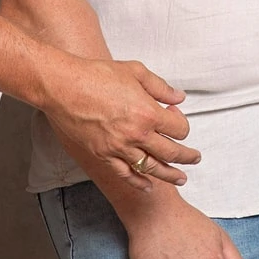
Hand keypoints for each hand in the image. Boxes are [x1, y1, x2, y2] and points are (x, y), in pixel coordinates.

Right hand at [45, 54, 198, 190]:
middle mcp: (137, 135)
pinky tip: (148, 186)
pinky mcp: (103, 155)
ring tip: (181, 179)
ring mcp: (119, 148)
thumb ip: (160, 87)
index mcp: (148, 113)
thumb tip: (179, 98)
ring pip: (151, 168)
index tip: (175, 117)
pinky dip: (138, 182)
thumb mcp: (136, 72)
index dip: (182, 124)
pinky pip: (125, 174)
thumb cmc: (97, 75)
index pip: (179, 129)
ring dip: (170, 175)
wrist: (64, 87)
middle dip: (187, 157)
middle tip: (195, 158)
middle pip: (171, 153)